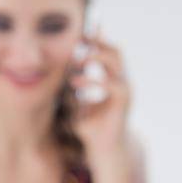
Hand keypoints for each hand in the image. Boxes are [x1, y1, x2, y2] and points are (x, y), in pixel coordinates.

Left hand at [69, 32, 131, 160]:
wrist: (103, 150)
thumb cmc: (90, 129)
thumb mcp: (75, 105)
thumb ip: (70, 90)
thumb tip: (57, 77)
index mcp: (114, 80)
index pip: (108, 53)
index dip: (97, 40)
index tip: (81, 32)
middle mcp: (122, 82)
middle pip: (116, 51)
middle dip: (98, 42)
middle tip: (79, 40)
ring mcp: (124, 89)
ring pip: (116, 61)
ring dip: (96, 56)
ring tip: (77, 61)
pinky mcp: (123, 100)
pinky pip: (110, 83)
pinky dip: (92, 80)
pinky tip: (76, 82)